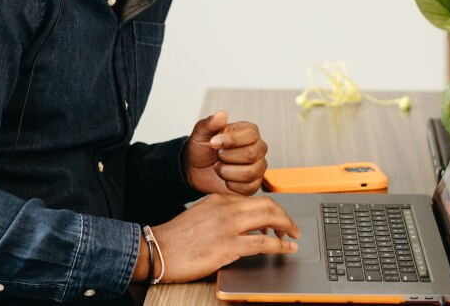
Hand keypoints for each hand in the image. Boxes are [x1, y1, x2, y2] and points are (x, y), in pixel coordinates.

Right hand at [149, 194, 299, 282]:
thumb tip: (239, 223)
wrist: (157, 250)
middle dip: (284, 215)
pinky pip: (264, 243)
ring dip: (287, 227)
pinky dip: (280, 246)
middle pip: (267, 204)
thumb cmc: (175, 238)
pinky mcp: (229, 246)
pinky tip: (287, 249)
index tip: (276, 220)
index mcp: (219, 199)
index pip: (254, 198)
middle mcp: (227, 208)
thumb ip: (220, 213)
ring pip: (270, 217)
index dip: (270, 209)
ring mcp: (229, 226)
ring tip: (292, 236)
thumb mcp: (200, 215)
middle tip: (291, 227)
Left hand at [185, 111, 267, 195]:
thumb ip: (210, 123)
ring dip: (227, 172)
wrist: (195, 170)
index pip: (251, 135)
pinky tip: (224, 178)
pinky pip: (248, 188)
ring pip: (250, 173)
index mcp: (248, 132)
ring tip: (219, 167)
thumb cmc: (201, 149)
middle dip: (227, 157)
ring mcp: (257, 167)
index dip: (231, 140)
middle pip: (251, 155)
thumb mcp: (201, 134)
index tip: (213, 142)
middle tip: (217, 156)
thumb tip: (221, 115)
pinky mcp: (253, 184)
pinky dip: (231, 184)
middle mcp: (257, 148)